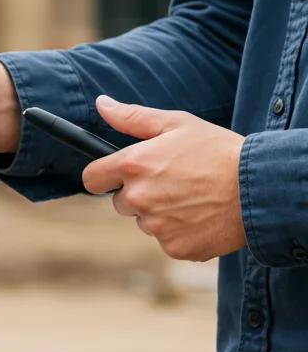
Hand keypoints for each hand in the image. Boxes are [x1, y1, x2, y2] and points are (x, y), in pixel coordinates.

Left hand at [82, 96, 245, 261]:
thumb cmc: (217, 150)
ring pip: (145, 221)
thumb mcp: (175, 123)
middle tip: (170, 180)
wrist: (259, 187)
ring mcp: (157, 226)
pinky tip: (200, 215)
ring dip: (159, 213)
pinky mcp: (176, 248)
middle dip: (138, 192)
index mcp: (133, 165)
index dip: (102, 175)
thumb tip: (101, 104)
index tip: (113, 175)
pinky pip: (167, 240)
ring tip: (190, 196)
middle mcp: (138, 198)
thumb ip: (131, 117)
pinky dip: (179, 231)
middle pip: (120, 202)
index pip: (91, 178)